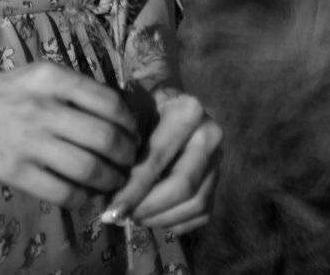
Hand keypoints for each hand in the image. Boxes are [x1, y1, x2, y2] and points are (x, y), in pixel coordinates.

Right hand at [0, 61, 139, 207]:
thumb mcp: (36, 76)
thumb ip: (73, 91)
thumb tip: (120, 116)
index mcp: (51, 77)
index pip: (110, 103)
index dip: (131, 126)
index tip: (133, 137)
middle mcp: (42, 105)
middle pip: (106, 138)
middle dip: (126, 157)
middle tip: (128, 164)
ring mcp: (28, 139)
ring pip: (90, 168)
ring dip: (110, 181)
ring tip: (111, 182)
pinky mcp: (14, 170)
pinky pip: (64, 192)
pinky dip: (83, 199)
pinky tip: (85, 196)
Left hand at [100, 88, 221, 235]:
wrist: (171, 106)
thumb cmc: (146, 106)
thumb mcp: (133, 109)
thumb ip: (124, 139)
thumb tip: (111, 180)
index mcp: (189, 111)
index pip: (159, 157)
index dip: (134, 187)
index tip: (111, 209)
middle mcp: (211, 136)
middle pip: (183, 186)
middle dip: (149, 207)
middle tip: (121, 217)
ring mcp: (218, 161)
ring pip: (195, 204)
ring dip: (161, 218)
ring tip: (132, 217)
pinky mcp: (218, 183)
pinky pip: (201, 214)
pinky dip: (175, 222)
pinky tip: (150, 217)